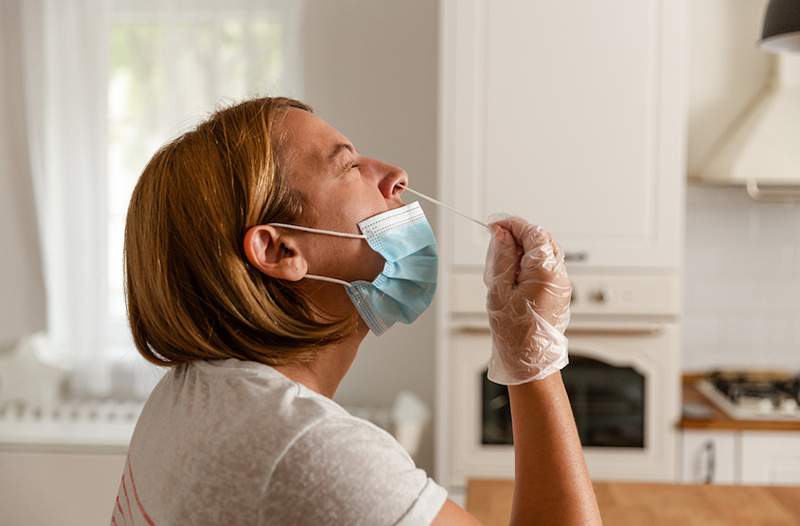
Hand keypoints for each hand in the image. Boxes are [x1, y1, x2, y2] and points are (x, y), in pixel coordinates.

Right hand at [483, 216, 571, 383]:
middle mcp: (559, 275)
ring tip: (502, 258)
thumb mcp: (499, 290)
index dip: (513, 224)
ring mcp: (562, 284)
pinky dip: (530, 261)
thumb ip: (502, 257)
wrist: (531, 362)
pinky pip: (547, 266)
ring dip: (525, 248)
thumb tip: (502, 235)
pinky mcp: (560, 292)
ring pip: (546, 252)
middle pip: (542, 239)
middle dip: (519, 233)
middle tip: (496, 238)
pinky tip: (513, 272)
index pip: (533, 233)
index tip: (495, 224)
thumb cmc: (515, 333)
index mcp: (545, 272)